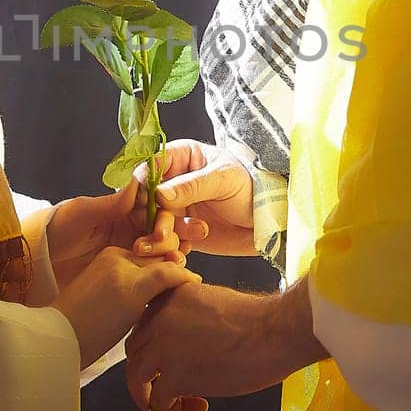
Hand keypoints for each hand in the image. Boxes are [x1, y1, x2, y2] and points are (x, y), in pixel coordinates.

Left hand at [47, 176, 209, 290]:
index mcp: (122, 209)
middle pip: (163, 227)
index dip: (169, 208)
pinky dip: (165, 272)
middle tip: (194, 233)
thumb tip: (137, 183)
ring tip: (183, 257)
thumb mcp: (80, 213)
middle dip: (179, 229)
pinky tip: (175, 274)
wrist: (37, 265)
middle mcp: (130, 228)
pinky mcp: (128, 275)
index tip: (183, 211)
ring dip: (175, 250)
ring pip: (162, 249)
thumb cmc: (54, 230)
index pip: (152, 205)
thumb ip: (109, 203)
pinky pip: (152, 272)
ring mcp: (130, 252)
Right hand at [51, 246, 201, 372]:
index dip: (167, 268)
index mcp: (107, 256)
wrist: (56, 340)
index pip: (148, 256)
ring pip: (165, 262)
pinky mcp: (131, 287)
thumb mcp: (100, 301)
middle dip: (177, 268)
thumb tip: (148, 302)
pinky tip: (196, 285)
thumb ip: (124, 292)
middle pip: (159, 257)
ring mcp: (123, 269)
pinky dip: (184, 279)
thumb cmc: (76, 329)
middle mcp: (115, 256)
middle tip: (195, 284)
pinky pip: (167, 275)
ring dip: (182, 274)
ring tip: (198, 287)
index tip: (181, 283)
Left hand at [124, 276, 326, 410]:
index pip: (143, 324)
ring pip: (137, 376)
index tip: (164, 360)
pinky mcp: (175, 376)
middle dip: (147, 370)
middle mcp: (158, 319)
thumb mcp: (211, 300)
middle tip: (162, 384)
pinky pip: (160, 400)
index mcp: (168, 297)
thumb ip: (189, 315)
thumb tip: (183, 342)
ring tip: (169, 403)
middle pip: (135, 350)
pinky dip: (175, 409)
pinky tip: (200, 405)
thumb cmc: (257, 319)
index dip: (152, 345)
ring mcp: (163, 348)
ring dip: (149, 394)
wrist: (273, 332)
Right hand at [134, 139, 255, 255]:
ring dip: (162, 236)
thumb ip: (190, 186)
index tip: (147, 202)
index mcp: (180, 158)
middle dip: (152, 217)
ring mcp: (175, 208)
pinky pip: (164, 241)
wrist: (268, 221)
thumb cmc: (251, 188)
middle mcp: (172, 182)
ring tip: (186, 241)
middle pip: (144, 198)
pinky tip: (183, 252)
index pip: (149, 166)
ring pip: (152, 222)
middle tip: (163, 232)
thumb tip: (159, 194)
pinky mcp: (180, 231)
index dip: (142, 185)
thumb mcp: (223, 180)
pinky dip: (169, 249)